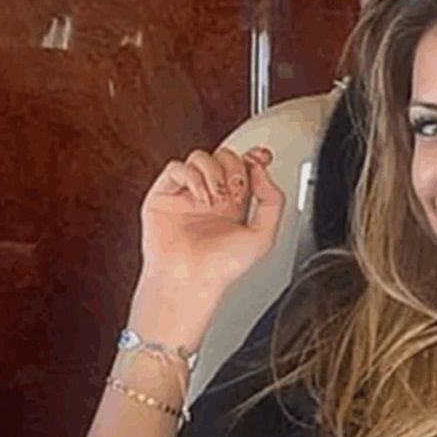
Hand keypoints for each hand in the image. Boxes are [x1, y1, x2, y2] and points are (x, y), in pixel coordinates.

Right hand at [128, 146, 284, 347]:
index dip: (254, 157)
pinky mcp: (164, 195)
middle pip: (224, 157)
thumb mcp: (263, 236)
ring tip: (216, 197)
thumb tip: (263, 172)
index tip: (262, 157)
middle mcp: (211, 197)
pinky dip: (191, 176)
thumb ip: (272, 202)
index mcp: (235, 204)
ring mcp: (187, 195)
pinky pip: (176, 168)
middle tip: (235, 190)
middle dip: (234, 168)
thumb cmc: (222, 267)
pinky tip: (200, 196)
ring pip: (201, 157)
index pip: (245, 167)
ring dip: (213, 172)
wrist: (191, 279)